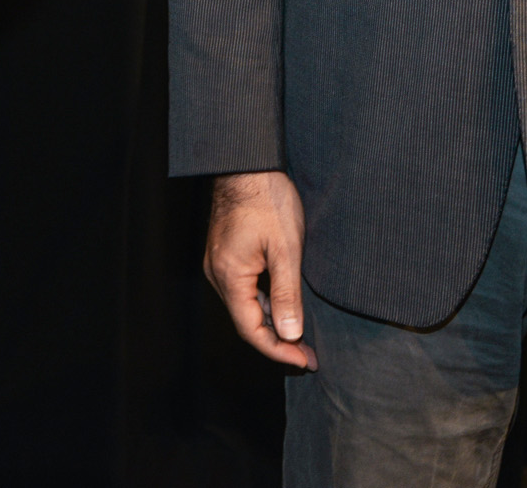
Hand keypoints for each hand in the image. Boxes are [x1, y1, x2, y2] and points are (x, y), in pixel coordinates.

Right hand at [205, 170, 316, 369]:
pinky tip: (284, 305)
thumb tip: (291, 335)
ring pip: (244, 306)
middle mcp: (217, 273)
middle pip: (245, 321)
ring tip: (301, 335)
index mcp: (229, 275)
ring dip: (271, 324)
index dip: (279, 351)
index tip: (306, 361)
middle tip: (309, 354)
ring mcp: (218, 263)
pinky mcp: (224, 254)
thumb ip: (287, 295)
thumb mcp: (286, 249)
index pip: (251, 330)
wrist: (247, 164)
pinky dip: (263, 303)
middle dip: (278, 342)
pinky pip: (243, 289)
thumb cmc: (267, 201)